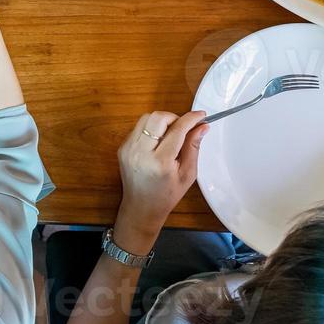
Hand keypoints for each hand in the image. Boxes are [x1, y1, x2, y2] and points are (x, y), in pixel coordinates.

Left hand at [115, 110, 206, 244]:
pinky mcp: (122, 147)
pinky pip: (138, 127)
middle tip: (185, 128)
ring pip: (146, 118)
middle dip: (175, 117)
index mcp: (160, 162)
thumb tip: (202, 126)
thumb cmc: (167, 195)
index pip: (177, 130)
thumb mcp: (187, 174)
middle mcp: (140, 152)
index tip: (201, 115)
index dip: (191, 119)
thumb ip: (194, 147)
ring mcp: (128, 148)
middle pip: (158, 117)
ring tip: (172, 135)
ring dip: (162, 121)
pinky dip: (151, 128)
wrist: (141, 208)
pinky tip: (159, 141)